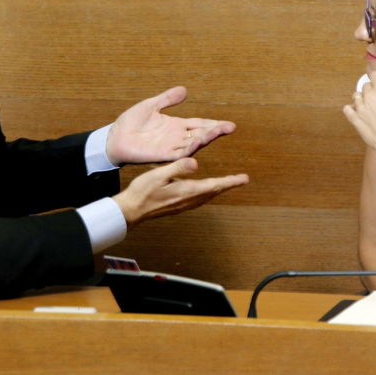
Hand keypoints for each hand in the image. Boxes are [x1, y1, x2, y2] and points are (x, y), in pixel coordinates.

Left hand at [106, 86, 235, 164]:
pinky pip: (179, 152)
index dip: (213, 124)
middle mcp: (176, 137)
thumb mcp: (150, 105)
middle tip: (230, 127)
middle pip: (200, 134)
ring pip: (193, 143)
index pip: (199, 124)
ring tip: (216, 131)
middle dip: (215, 131)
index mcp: (175, 125)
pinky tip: (198, 141)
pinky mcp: (162, 155)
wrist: (115, 138)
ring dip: (205, 138)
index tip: (229, 125)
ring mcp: (170, 146)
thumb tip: (184, 90)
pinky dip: (189, 148)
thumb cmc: (130, 122)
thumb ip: (167, 99)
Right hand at [112, 158, 248, 227]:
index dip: (231, 181)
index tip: (244, 179)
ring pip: (207, 197)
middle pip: (214, 192)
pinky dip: (207, 193)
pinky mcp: (178, 207)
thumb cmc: (143, 191)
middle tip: (241, 180)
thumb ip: (178, 168)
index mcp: (187, 191)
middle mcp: (188, 200)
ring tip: (227, 184)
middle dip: (228, 185)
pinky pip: (199, 200)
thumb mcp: (159, 174)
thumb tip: (196, 163)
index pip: (214, 185)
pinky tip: (204, 191)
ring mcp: (183, 206)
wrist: (132, 211)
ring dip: (218, 190)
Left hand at [342, 71, 375, 155]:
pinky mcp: (354, 118)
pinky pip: (347, 108)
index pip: (374, 74)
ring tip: (369, 107)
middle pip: (365, 86)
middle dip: (371, 90)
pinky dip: (351, 109)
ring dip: (362, 99)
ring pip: (356, 96)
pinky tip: (357, 113)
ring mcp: (360, 108)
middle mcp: (369, 97)